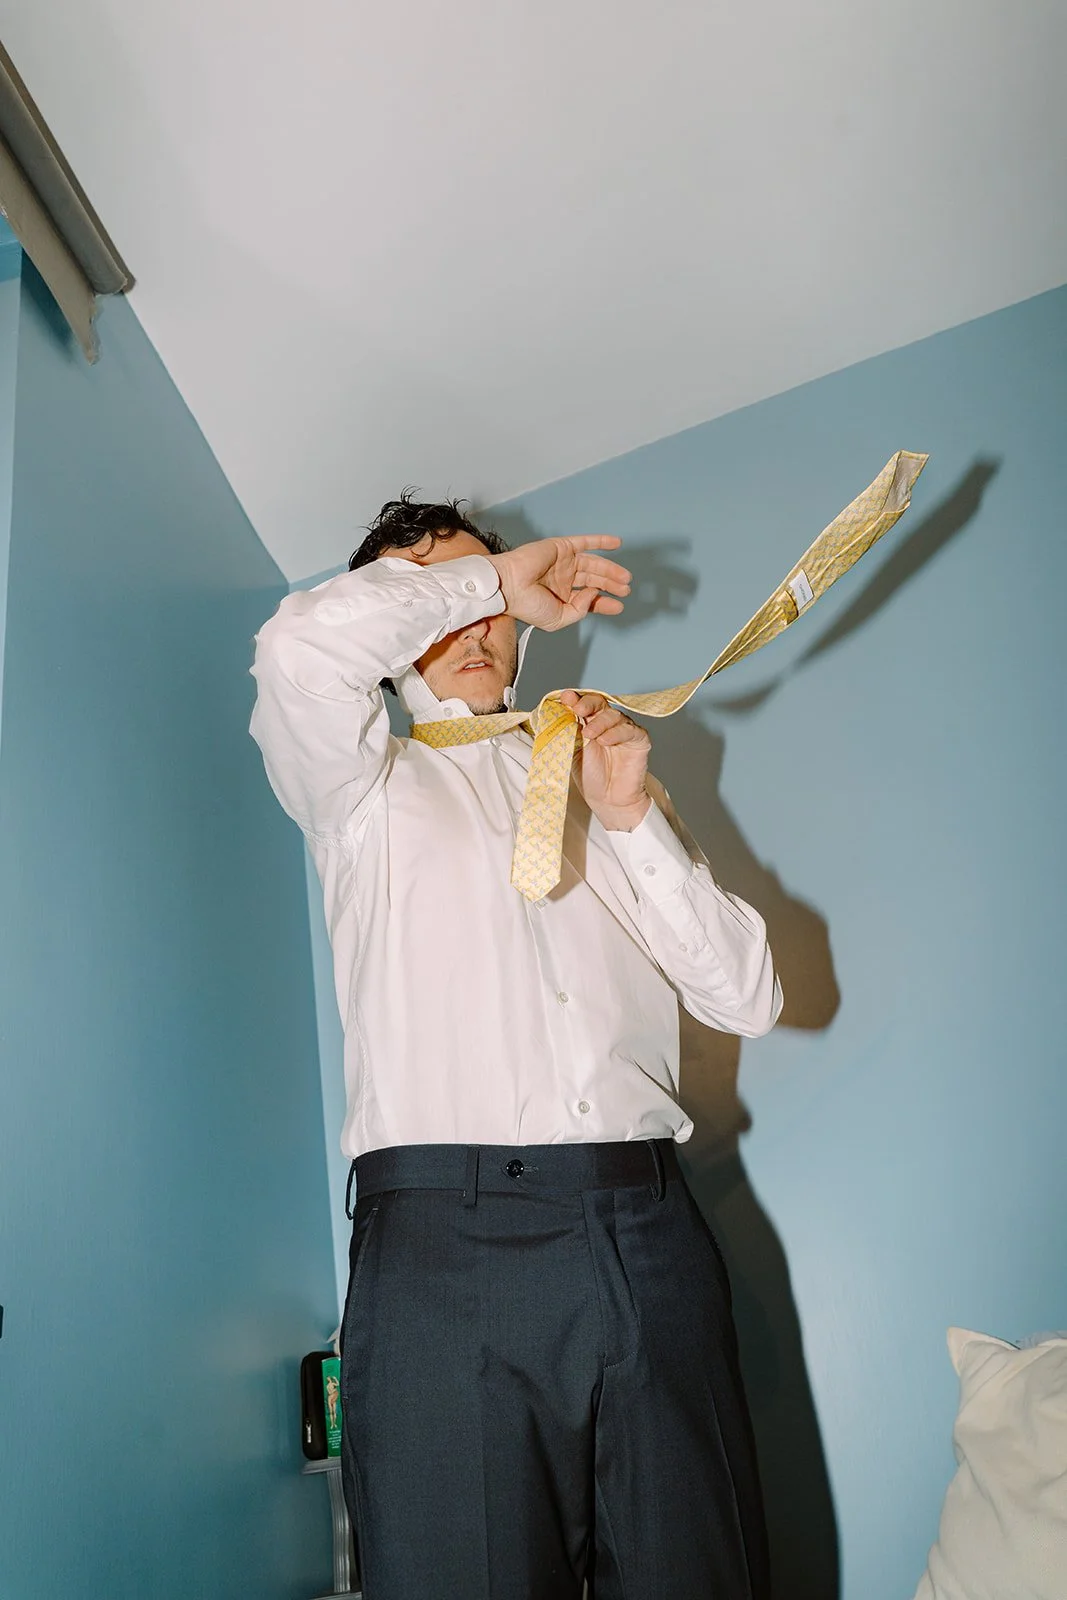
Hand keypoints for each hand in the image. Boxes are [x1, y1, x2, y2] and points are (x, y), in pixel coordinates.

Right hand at [487, 538, 630, 631]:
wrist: (509, 585)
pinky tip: (617, 543)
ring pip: (592, 564)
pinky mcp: (561, 547)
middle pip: (594, 580)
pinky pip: (585, 542)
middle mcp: (563, 579)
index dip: (604, 602)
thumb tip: (594, 593)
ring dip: (610, 569)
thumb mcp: (558, 619)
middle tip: (626, 590)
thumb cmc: (527, 605)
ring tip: (625, 578)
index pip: (588, 598)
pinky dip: (601, 541)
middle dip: (611, 585)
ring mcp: (563, 562)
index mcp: (560, 597)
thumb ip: (580, 610)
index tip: (619, 606)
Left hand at [558, 692, 651, 831]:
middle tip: (578, 710)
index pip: (584, 704)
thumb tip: (558, 712)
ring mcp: (624, 730)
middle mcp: (608, 723)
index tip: (565, 698)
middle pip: (600, 704)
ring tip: (589, 735)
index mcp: (590, 722)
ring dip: (600, 722)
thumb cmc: (590, 776)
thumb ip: (568, 731)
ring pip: (614, 715)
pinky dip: (616, 733)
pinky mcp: (639, 740)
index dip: (576, 699)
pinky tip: (605, 740)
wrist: (607, 800)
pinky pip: (630, 730)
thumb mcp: (572, 750)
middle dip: (587, 704)